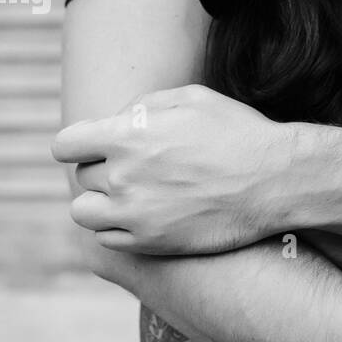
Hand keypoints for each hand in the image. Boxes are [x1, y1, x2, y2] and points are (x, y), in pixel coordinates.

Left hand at [51, 85, 292, 253]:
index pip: (65, 145)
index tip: (94, 147)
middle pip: (82, 177)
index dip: (79, 145)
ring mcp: (135, 214)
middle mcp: (123, 176)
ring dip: (101, 203)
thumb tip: (119, 120)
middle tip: (135, 170)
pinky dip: (118, 229)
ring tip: (129, 197)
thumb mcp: (192, 98)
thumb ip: (144, 105)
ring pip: (84, 213)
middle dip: (102, 170)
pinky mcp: (151, 243)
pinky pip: (108, 240)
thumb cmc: (238, 133)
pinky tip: (145, 217)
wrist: (276, 181)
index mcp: (127, 135)